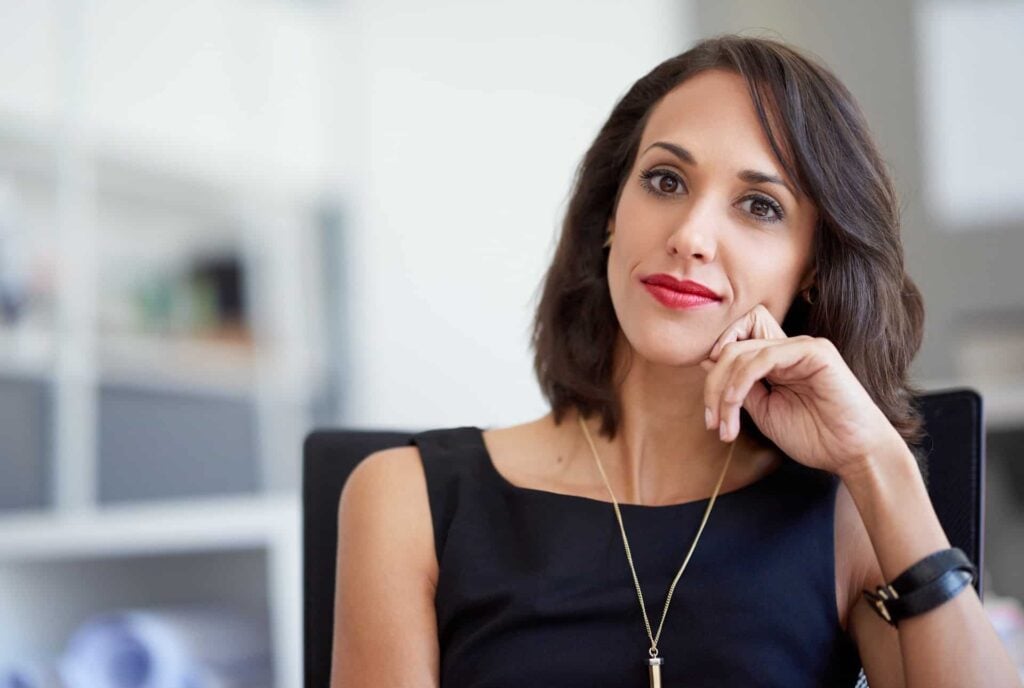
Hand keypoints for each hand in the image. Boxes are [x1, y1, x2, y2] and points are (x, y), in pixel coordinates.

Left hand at [699, 304, 903, 475]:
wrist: (851, 454)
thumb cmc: (814, 436)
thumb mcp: (762, 411)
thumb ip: (739, 387)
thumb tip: (707, 362)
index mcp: (775, 360)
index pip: (733, 343)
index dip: (713, 368)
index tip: (709, 409)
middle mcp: (786, 348)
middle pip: (730, 349)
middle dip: (712, 387)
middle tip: (712, 423)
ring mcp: (801, 346)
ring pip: (741, 352)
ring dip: (723, 392)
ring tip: (724, 426)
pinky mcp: (814, 351)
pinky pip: (763, 357)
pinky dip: (740, 382)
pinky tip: (735, 406)